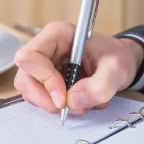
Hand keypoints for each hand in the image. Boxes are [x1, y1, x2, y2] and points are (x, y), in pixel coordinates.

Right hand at [13, 21, 143, 113]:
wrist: (119, 63)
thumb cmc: (116, 57)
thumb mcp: (116, 68)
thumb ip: (100, 85)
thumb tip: (72, 101)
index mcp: (57, 35)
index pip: (30, 57)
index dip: (44, 80)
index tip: (64, 98)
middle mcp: (44, 49)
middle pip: (25, 79)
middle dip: (46, 99)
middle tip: (70, 108)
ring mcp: (42, 66)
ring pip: (30, 92)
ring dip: (52, 105)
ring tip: (80, 104)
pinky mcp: (44, 81)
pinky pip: (40, 99)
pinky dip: (57, 106)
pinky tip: (77, 102)